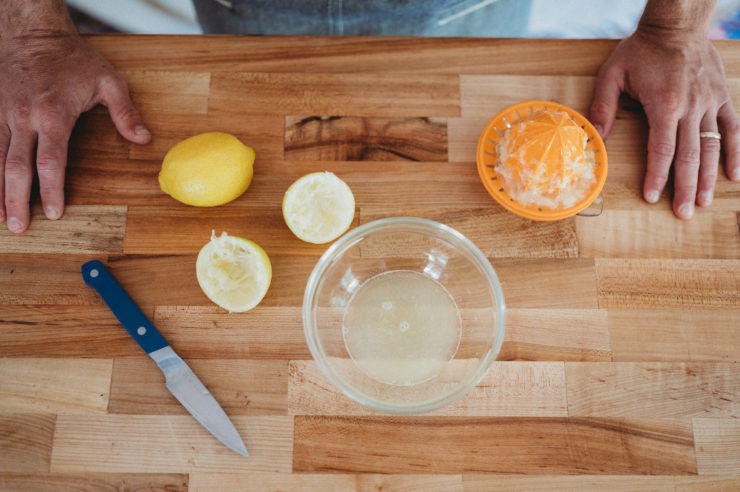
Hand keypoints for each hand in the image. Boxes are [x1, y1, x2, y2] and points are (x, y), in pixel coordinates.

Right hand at [0, 33, 150, 232]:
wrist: (32, 33)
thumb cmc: (73, 59)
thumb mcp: (108, 81)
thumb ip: (125, 113)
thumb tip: (143, 139)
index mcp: (53, 115)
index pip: (50, 161)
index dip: (51, 190)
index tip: (54, 213)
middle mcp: (24, 118)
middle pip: (16, 167)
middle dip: (17, 200)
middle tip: (20, 227)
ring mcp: (4, 115)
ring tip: (2, 219)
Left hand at [589, 29, 739, 218]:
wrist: (676, 25)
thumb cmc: (641, 50)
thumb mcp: (613, 74)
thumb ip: (603, 107)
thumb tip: (594, 137)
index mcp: (664, 105)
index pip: (662, 150)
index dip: (657, 176)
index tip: (653, 197)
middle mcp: (691, 107)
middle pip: (690, 156)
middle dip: (686, 188)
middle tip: (684, 214)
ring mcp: (710, 103)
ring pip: (712, 147)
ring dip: (709, 177)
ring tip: (705, 203)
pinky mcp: (722, 97)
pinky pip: (733, 128)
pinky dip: (735, 152)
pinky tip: (734, 175)